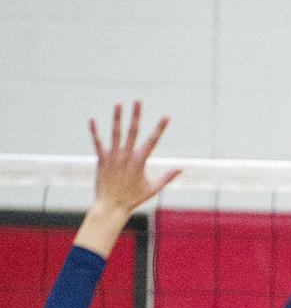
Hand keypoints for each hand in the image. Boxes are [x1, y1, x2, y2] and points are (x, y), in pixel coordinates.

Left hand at [89, 101, 181, 215]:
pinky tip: (92, 120)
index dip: (160, 128)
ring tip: (119, 104)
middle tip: (138, 101)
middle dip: (136, 115)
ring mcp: (113, 157)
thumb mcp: (153, 189)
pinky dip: (95, 131)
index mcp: (140, 162)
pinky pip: (98, 142)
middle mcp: (126, 156)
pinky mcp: (101, 160)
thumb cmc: (133, 199)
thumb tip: (182, 169)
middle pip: (132, 131)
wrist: (111, 206)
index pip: (153, 141)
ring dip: (117, 117)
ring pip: (116, 133)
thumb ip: (167, 177)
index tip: (166, 116)